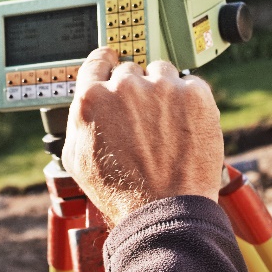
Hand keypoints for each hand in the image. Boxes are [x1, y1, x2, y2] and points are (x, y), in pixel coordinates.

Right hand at [62, 47, 223, 226]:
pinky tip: (186, 127)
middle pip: (131, 69)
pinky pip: (191, 85)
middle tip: (144, 119)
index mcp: (93, 99)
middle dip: (136, 89)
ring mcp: (162, 88)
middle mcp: (125, 87)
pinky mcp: (195, 95)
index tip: (113, 62)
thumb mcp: (77, 158)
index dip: (106, 63)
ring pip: (162, 72)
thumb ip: (79, 119)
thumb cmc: (121, 192)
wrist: (164, 210)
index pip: (97, 61)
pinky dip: (191, 102)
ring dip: (164, 90)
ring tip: (167, 126)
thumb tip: (86, 101)